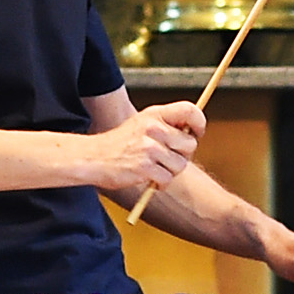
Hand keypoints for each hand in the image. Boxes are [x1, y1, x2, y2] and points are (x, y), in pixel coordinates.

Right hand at [82, 102, 202, 199]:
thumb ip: (166, 125)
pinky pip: (167, 178)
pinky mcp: (145, 167)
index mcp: (155, 114)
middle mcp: (154, 128)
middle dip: (183, 155)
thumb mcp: (142, 124)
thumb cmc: (120, 144)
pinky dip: (160, 183)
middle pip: (190, 144)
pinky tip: (148, 177)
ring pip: (180, 165)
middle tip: (168, 158)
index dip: (199, 124)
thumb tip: (193, 134)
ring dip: (170, 171)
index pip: (190, 111)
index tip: (196, 134)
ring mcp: (149, 148)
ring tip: (154, 168)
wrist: (93, 158)